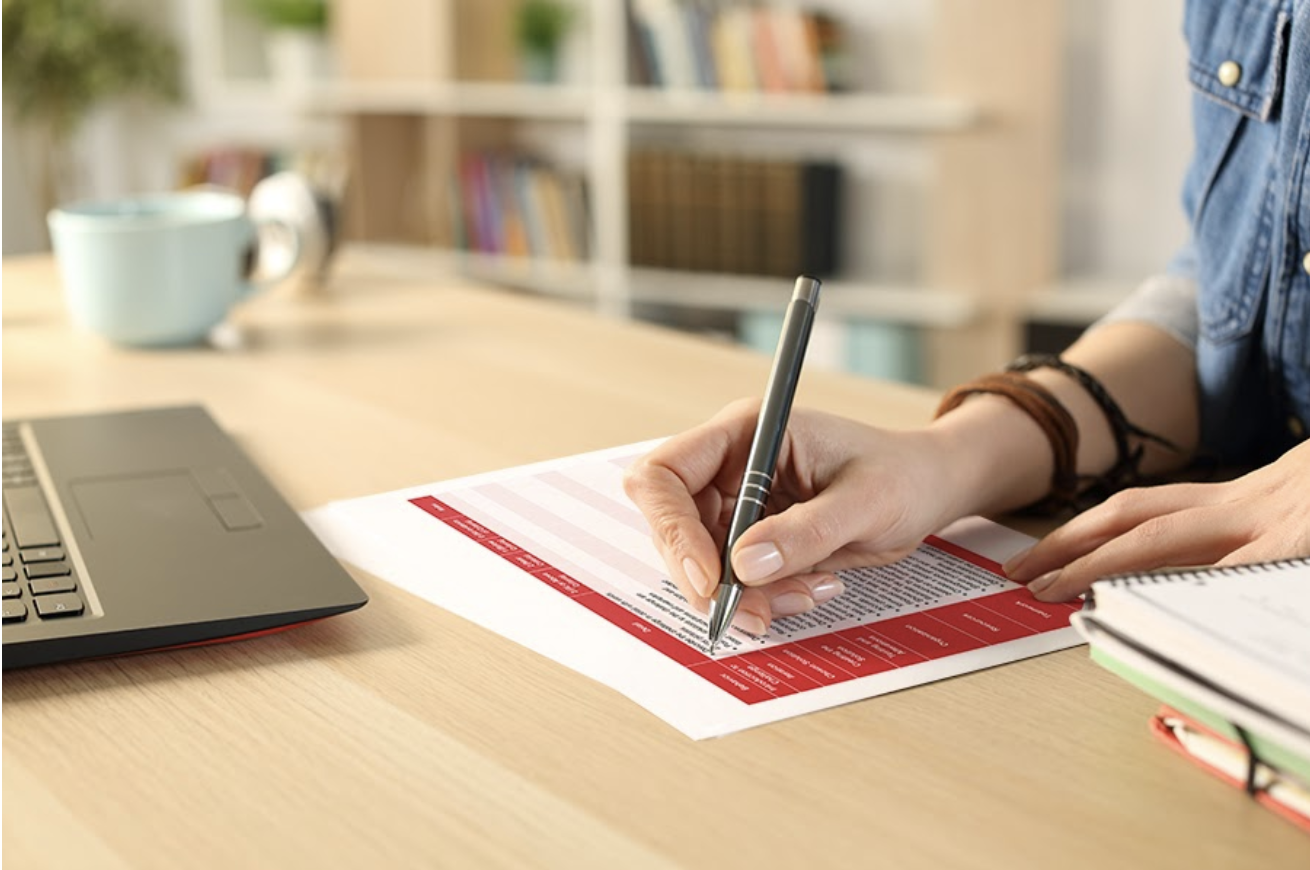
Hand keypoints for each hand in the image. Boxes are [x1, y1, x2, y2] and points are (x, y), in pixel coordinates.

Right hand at [623, 400, 965, 634]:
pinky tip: (808, 590)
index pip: (666, 474)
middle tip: (757, 613)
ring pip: (700, 563)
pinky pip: (732, 579)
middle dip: (710, 579)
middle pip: (673, 527)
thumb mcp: (867, 502)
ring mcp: (736, 501)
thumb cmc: (904, 474)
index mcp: (747, 432)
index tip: (709, 578)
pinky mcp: (750, 536)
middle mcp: (730, 466)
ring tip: (805, 596)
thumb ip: (806, 532)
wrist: (929, 487)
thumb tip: (742, 565)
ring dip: (742, 595)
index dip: (672, 527)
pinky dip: (762, 598)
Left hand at [1005, 439, 1309, 600]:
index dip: (1092, 530)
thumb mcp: (1298, 515)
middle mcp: (1254, 504)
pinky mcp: (1298, 543)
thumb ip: (1256, 542)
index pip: (1153, 511)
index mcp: (1252, 498)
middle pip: (1138, 517)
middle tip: (1016, 574)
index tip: (1045, 555)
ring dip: (1098, 561)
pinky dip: (1177, 585)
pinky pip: (1230, 571)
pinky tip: (1127, 600)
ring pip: (1164, 536)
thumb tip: (1210, 572)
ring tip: (1044, 584)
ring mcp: (1278, 523)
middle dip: (1069, 543)